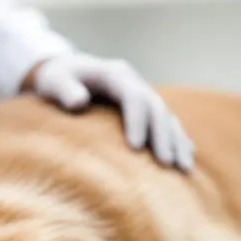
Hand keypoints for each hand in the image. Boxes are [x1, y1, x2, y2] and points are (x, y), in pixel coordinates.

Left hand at [26, 53, 193, 170]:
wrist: (66, 71)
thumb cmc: (56, 79)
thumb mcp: (53, 80)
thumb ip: (63, 89)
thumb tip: (78, 102)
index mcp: (115, 74)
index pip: (133, 96)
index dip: (137, 120)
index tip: (135, 148)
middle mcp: (134, 82)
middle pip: (156, 108)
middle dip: (163, 136)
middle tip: (166, 164)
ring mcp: (143, 94)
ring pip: (167, 117)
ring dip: (177, 142)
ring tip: (183, 169)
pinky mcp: (146, 108)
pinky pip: (168, 124)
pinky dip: (179, 141)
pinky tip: (186, 160)